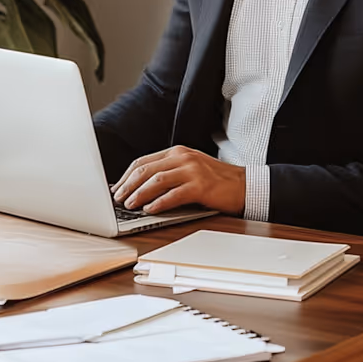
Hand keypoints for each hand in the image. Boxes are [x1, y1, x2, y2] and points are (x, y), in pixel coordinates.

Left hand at [113, 146, 245, 215]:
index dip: (127, 175)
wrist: (245, 185)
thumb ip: (169, 172)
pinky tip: (150, 210)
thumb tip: (141, 187)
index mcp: (177, 152)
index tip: (117, 187)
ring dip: (139, 194)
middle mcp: (183, 157)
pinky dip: (159, 202)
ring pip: (156, 180)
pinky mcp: (201, 186)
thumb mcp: (190, 168)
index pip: (143, 161)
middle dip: (128, 185)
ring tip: (130, 205)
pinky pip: (174, 194)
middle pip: (146, 169)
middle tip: (118, 198)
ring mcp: (192, 170)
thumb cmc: (216, 180)